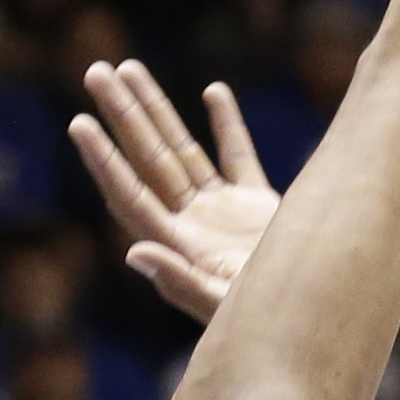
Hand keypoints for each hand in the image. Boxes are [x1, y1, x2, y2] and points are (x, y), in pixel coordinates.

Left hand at [71, 60, 281, 321]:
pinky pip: (237, 158)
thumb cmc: (271, 331)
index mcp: (180, 247)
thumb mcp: (223, 308)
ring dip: (157, 110)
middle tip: (95, 71)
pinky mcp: (259, 208)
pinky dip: (226, 125)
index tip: (80, 122)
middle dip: (122, 115)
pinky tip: (212, 91)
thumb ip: (179, 281)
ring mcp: (223, 214)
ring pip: (182, 151)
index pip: (132, 194)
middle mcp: (193, 226)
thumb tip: (132, 253)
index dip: (105, 160)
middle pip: (148, 160)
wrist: (319, 325)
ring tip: (130, 68)